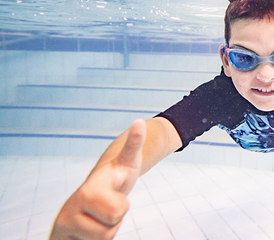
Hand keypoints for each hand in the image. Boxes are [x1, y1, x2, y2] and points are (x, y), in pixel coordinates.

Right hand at [50, 119, 145, 239]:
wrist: (89, 197)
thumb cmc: (113, 179)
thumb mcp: (127, 162)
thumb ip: (134, 144)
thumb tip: (140, 121)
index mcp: (89, 189)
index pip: (115, 209)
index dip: (120, 208)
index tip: (118, 196)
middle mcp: (70, 207)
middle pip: (109, 232)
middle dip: (115, 221)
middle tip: (109, 208)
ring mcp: (62, 224)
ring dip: (105, 232)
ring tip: (99, 217)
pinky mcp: (58, 238)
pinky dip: (94, 239)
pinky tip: (86, 231)